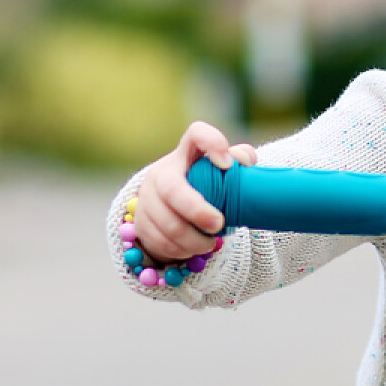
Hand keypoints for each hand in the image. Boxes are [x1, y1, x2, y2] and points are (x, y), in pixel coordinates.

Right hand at [134, 121, 257, 262]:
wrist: (173, 206)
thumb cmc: (207, 186)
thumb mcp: (223, 173)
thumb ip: (239, 162)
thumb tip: (245, 160)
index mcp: (188, 153)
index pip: (198, 134)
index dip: (212, 143)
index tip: (227, 165)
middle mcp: (162, 171)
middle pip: (172, 189)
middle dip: (197, 211)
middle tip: (218, 225)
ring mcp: (146, 196)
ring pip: (166, 222)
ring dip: (192, 239)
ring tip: (210, 244)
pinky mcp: (139, 220)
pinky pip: (157, 240)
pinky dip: (178, 250)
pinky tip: (191, 250)